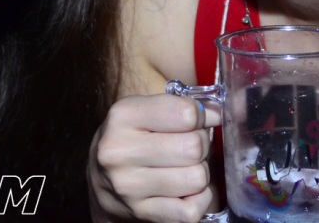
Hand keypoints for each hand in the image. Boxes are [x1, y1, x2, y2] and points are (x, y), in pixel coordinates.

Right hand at [88, 92, 220, 221]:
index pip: (185, 113)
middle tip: (189, 145)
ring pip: (197, 178)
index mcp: (122, 116)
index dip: (200, 116)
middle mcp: (120, 151)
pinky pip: (191, 209)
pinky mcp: (141, 213)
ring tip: (183, 167)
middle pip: (194, 147)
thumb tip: (218, 112)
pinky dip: (198, 200)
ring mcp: (129, 186)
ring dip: (199, 173)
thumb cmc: (128, 140)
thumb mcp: (142, 111)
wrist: (99, 182)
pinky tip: (185, 190)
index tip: (197, 119)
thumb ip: (180, 106)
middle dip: (201, 145)